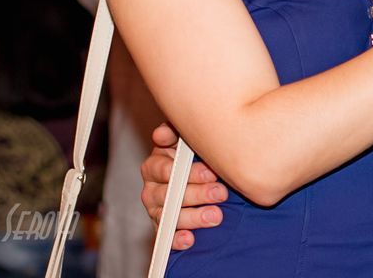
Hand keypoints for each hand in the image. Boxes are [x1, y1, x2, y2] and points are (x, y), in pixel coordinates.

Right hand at [140, 122, 228, 249]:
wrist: (201, 177)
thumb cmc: (193, 155)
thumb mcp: (185, 139)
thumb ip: (174, 133)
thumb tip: (161, 133)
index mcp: (155, 165)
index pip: (164, 170)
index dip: (188, 172)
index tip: (211, 172)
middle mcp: (151, 188)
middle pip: (169, 194)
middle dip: (197, 194)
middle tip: (221, 193)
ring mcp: (156, 210)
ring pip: (169, 216)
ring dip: (193, 217)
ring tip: (216, 215)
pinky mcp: (163, 228)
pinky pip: (166, 237)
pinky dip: (177, 239)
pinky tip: (190, 239)